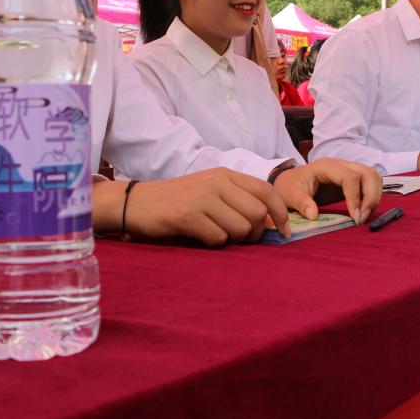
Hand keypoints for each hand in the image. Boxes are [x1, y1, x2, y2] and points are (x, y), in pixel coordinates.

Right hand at [91, 168, 288, 246]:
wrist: (135, 202)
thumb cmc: (177, 200)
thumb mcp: (209, 190)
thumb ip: (237, 199)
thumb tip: (271, 223)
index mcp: (225, 174)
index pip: (267, 191)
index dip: (281, 213)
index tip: (284, 231)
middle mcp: (216, 182)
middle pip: (258, 213)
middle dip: (256, 233)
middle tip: (243, 240)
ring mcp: (202, 198)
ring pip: (241, 228)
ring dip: (234, 240)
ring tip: (218, 236)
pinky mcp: (187, 215)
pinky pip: (218, 238)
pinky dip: (214, 244)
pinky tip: (200, 237)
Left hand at [273, 158, 382, 224]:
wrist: (289, 183)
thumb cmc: (289, 187)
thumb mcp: (289, 195)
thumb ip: (301, 203)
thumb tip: (313, 215)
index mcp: (327, 166)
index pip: (350, 177)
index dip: (355, 197)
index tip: (354, 217)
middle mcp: (341, 165)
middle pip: (368, 173)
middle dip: (371, 197)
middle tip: (362, 218)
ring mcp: (349, 170)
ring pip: (374, 177)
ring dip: (374, 197)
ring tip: (364, 216)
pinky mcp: (353, 180)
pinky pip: (371, 183)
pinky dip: (373, 196)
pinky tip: (363, 211)